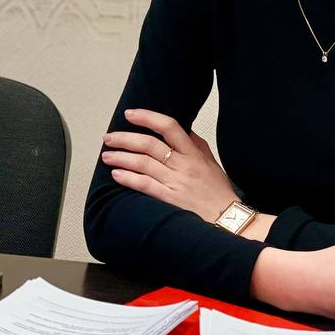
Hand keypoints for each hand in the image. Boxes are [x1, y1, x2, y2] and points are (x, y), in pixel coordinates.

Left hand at [101, 108, 239, 223]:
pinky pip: (144, 185)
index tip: (131, 114)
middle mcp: (183, 165)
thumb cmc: (219, 193)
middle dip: (125, 138)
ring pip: (143, 163)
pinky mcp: (169, 199)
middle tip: (109, 137)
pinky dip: (128, 178)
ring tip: (107, 155)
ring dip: (121, 157)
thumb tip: (184, 130)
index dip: (147, 117)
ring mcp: (175, 182)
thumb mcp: (211, 162)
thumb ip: (197, 145)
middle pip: (149, 144)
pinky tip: (117, 174)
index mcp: (193, 153)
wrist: (227, 219)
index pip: (169, 126)